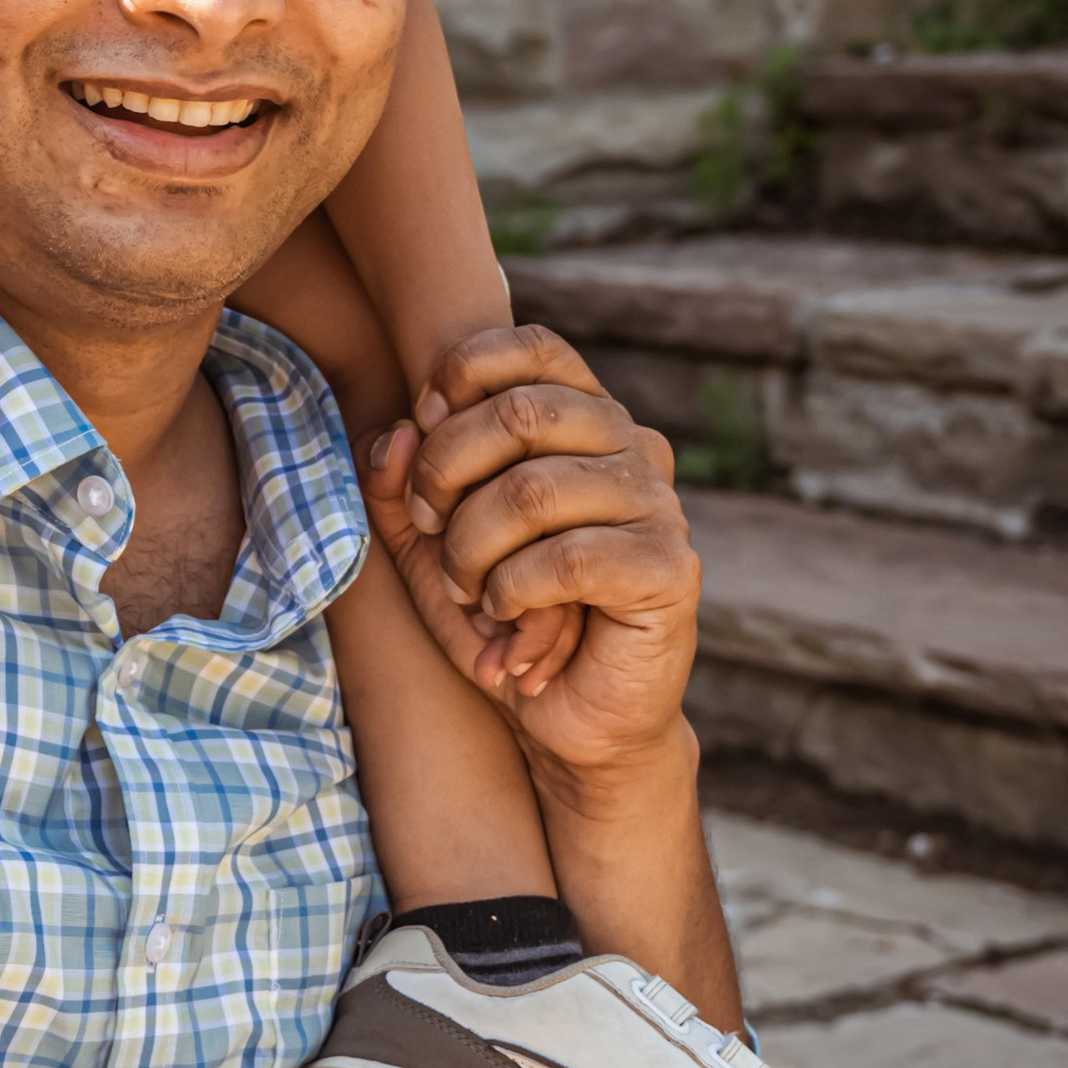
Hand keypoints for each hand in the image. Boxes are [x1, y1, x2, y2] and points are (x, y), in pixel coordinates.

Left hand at [362, 326, 699, 794]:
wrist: (568, 720)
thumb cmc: (502, 618)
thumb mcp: (430, 546)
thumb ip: (401, 485)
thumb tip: (398, 430)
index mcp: (587, 422)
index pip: (533, 348)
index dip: (462, 378)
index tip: (421, 441)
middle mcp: (634, 447)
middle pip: (520, 413)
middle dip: (446, 474)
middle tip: (433, 534)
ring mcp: (659, 505)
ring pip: (533, 491)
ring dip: (472, 550)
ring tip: (470, 592)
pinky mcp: (670, 569)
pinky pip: (566, 558)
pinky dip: (513, 593)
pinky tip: (509, 620)